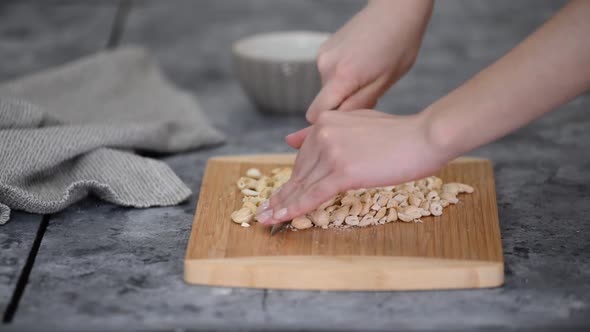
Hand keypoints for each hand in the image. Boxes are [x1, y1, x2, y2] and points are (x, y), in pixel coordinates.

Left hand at [256, 110, 449, 224]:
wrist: (424, 137)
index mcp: (326, 121)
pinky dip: (295, 208)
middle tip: (266, 212)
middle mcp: (323, 133)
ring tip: (267, 219)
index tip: (277, 194)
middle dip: (283, 195)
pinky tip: (282, 218)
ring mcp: (332, 152)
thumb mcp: (355, 123)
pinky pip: (314, 194)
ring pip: (302, 185)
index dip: (291, 180)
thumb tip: (290, 140)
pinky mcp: (343, 171)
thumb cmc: (398, 134)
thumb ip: (323, 132)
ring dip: (283, 205)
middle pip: (300, 172)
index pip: (304, 157)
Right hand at [306, 0, 432, 123]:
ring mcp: (322, 55)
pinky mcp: (324, 49)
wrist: (396, 9)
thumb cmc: (399, 45)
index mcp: (341, 76)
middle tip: (370, 96)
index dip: (330, 124)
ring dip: (344, 91)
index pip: (316, 115)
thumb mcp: (385, 82)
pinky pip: (329, 75)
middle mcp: (325, 65)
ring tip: (369, 77)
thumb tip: (341, 124)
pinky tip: (362, 66)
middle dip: (342, 107)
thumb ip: (360, 105)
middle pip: (323, 103)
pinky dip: (342, 77)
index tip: (348, 127)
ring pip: (327, 90)